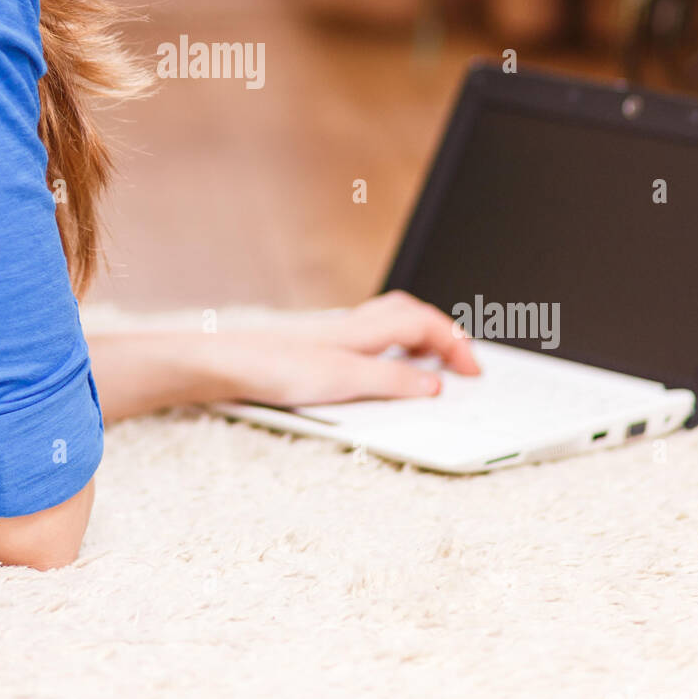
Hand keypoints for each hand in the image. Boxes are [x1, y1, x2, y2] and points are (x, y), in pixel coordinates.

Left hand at [219, 289, 480, 408]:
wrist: (223, 363)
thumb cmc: (275, 368)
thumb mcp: (343, 381)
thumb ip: (391, 381)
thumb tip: (434, 384)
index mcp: (363, 329)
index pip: (425, 323)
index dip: (456, 344)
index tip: (474, 372)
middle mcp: (351, 325)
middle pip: (409, 314)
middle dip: (442, 332)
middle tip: (462, 362)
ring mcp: (332, 334)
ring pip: (388, 321)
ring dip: (417, 334)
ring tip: (432, 361)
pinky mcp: (316, 347)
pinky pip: (368, 335)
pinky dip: (390, 344)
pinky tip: (381, 366)